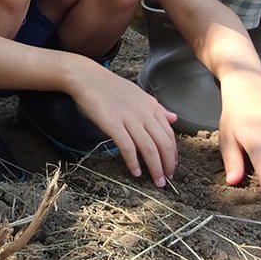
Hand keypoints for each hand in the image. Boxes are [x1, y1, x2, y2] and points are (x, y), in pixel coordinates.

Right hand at [70, 65, 178, 185]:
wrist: (86, 77)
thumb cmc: (110, 87)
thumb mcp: (138, 94)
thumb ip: (157, 108)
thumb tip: (174, 118)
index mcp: (151, 106)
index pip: (169, 134)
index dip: (173, 153)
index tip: (171, 166)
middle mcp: (144, 113)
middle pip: (163, 143)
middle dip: (167, 164)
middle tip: (167, 179)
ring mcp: (128, 118)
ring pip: (149, 148)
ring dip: (155, 168)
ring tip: (157, 181)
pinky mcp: (112, 124)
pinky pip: (127, 147)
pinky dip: (133, 162)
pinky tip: (135, 172)